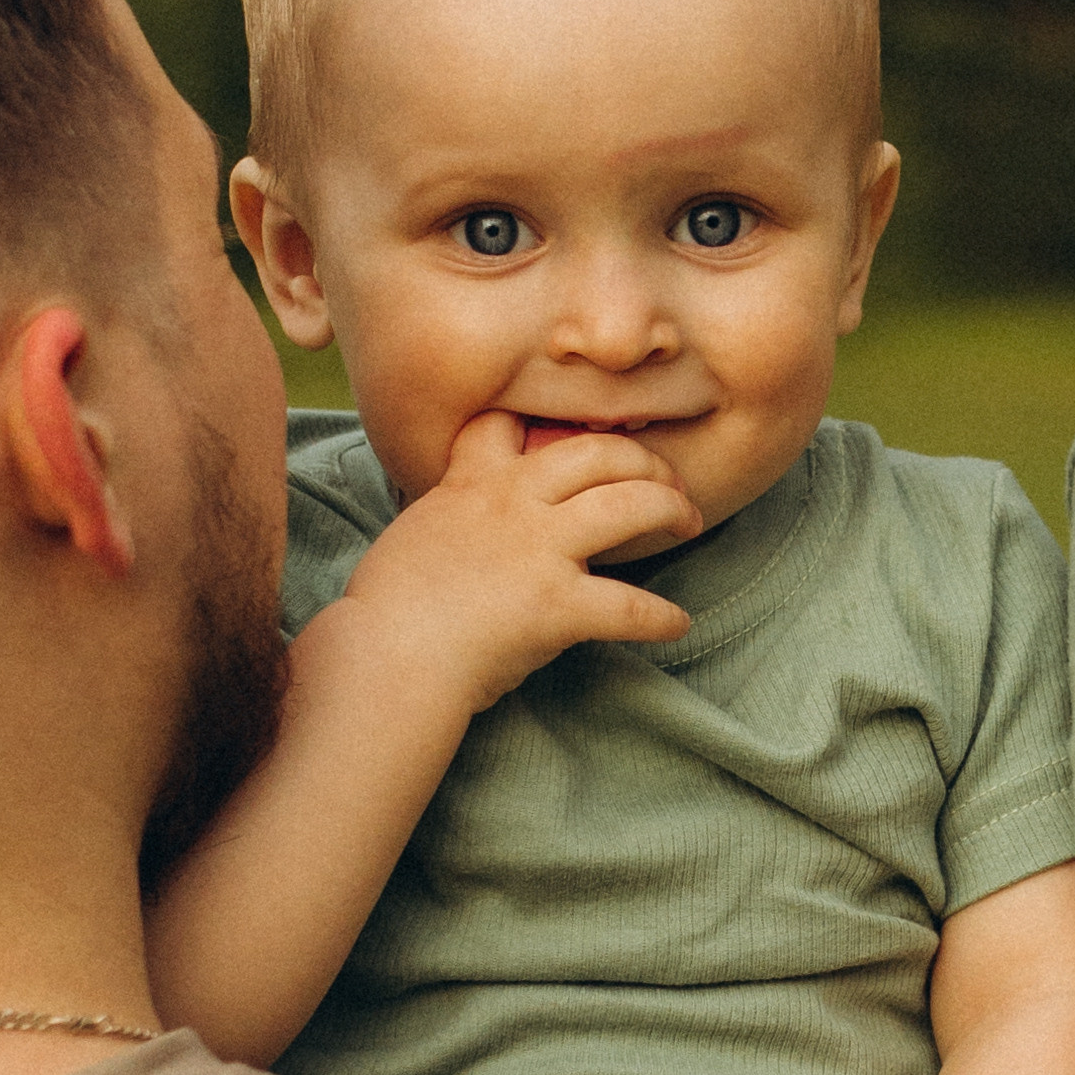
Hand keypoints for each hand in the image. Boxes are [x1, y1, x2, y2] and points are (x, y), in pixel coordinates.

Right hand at [342, 409, 701, 711]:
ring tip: (689, 522)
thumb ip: (455, 517)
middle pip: (597, 452)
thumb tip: (475, 530)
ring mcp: (538, 549)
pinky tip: (677, 624)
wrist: (384, 654)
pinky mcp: (557, 603)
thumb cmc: (388, 609)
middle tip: (667, 481)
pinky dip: (661, 618)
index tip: (586, 430)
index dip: (551, 420)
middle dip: (643, 460)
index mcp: (472, 482)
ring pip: (629, 505)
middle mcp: (512, 502)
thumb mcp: (417, 534)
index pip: (510, 423)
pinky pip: (629, 606)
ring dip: (670, 509)